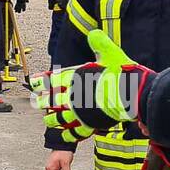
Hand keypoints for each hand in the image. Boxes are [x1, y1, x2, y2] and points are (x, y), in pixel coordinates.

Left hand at [29, 29, 154, 133]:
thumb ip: (100, 44)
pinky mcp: (91, 123)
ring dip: (52, 119)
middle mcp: (76, 94)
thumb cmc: (123, 74)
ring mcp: (81, 111)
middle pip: (53, 99)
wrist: (134, 94)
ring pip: (61, 117)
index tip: (35, 82)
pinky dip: (69, 134)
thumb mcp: (111, 54)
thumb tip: (94, 34)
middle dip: (44, 101)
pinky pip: (76, 131)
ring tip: (47, 120)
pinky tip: (64, 135)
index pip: (54, 79)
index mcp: (78, 77)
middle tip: (38, 102)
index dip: (43, 81)